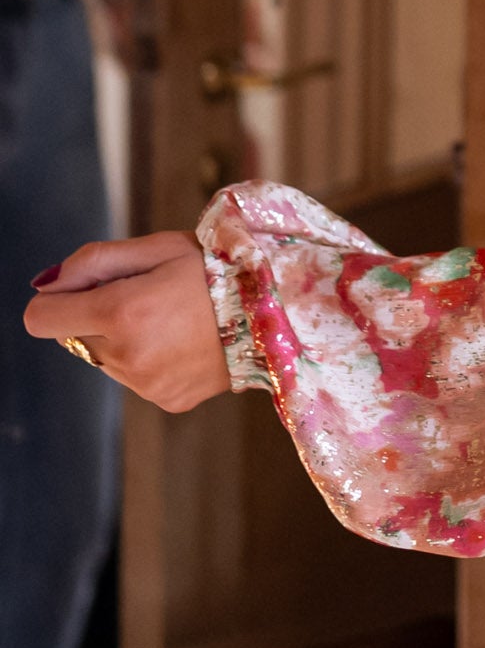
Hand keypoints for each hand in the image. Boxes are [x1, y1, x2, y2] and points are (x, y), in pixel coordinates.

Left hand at [24, 232, 231, 411]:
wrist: (279, 311)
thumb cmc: (219, 269)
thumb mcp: (159, 247)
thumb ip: (93, 261)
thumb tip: (48, 283)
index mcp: (122, 311)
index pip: (41, 318)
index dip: (55, 301)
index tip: (81, 291)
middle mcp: (128, 354)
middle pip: (75, 337)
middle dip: (98, 317)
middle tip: (148, 298)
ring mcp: (147, 383)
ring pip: (106, 360)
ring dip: (124, 340)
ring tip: (172, 321)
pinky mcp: (166, 400)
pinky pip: (136, 379)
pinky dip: (150, 361)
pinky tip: (184, 344)